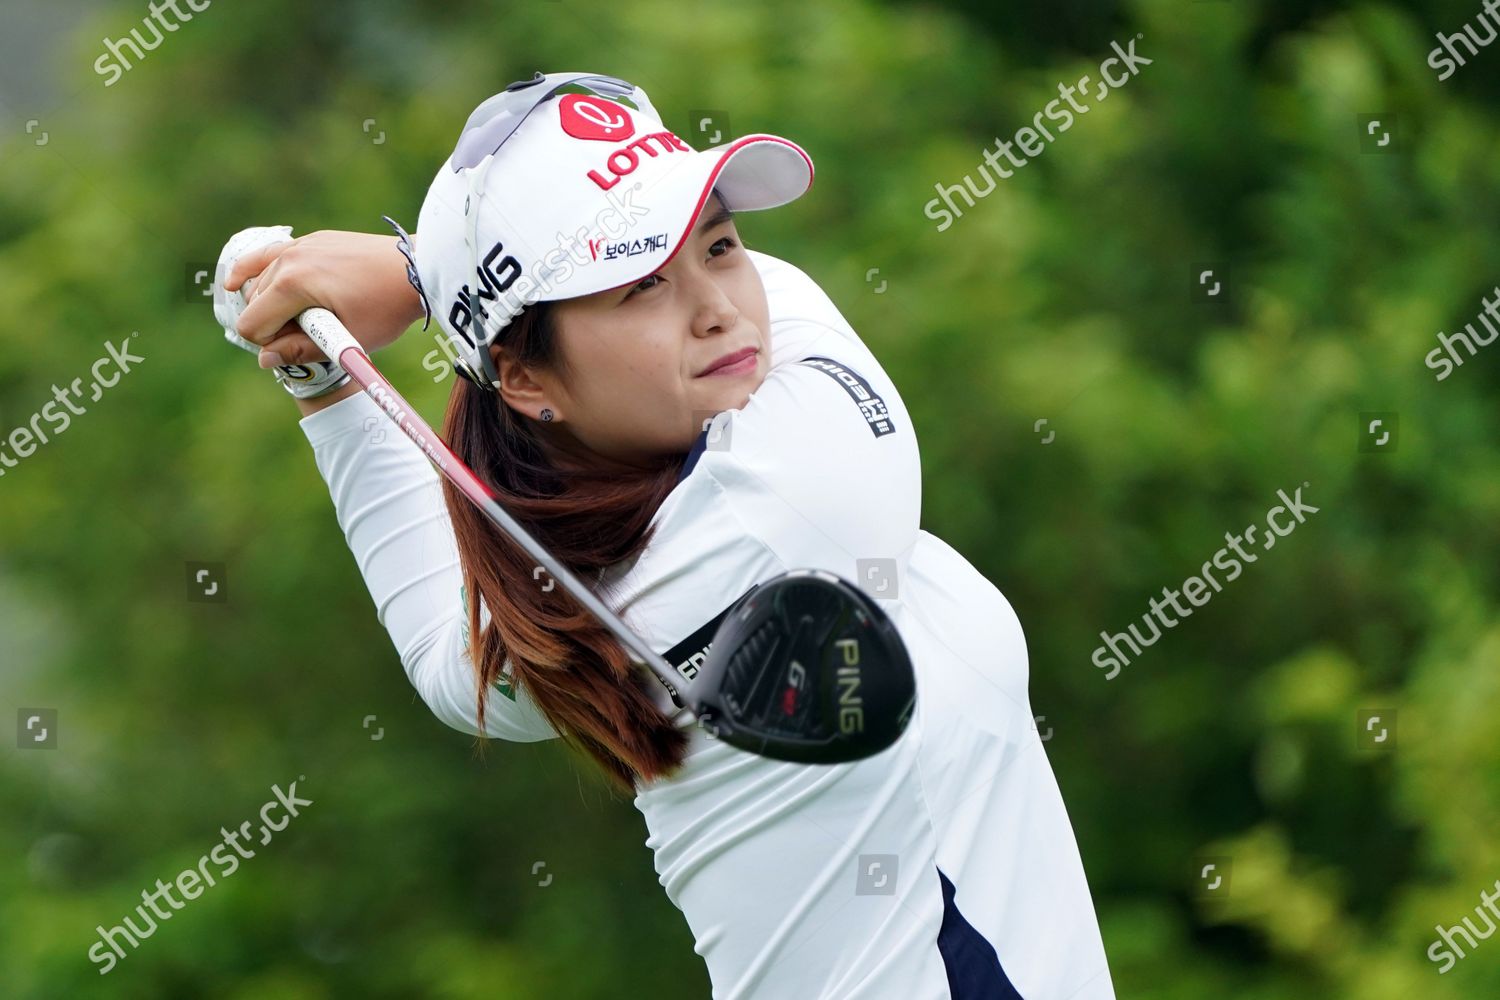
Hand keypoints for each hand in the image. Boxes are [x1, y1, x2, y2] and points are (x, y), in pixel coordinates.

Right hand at [222, 228, 425, 365]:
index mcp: (292, 284)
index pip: (252, 325)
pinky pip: (268, 256)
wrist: (417, 271)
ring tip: (300, 318)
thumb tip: (265, 360)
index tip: (300, 349)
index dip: (270, 345)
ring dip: (270, 304)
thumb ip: (301, 351)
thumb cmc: (386, 308)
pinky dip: (252, 270)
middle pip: (254, 304)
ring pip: (259, 282)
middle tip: (311, 336)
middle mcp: (288, 259)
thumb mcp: (347, 340)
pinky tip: (233, 282)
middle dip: (272, 325)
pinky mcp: (309, 241)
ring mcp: (298, 245)